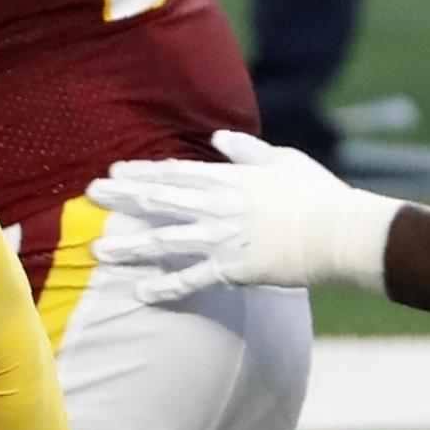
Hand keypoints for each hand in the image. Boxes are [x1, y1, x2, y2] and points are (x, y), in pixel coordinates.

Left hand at [91, 129, 399, 303]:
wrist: (338, 232)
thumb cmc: (317, 194)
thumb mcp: (282, 159)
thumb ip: (246, 150)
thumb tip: (218, 137)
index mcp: (229, 178)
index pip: (175, 174)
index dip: (142, 174)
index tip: (114, 173)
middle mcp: (218, 206)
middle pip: (160, 201)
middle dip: (123, 199)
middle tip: (90, 196)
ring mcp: (223, 239)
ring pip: (166, 241)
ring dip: (131, 246)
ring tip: (99, 250)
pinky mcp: (233, 269)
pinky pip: (192, 280)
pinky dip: (166, 287)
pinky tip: (140, 293)